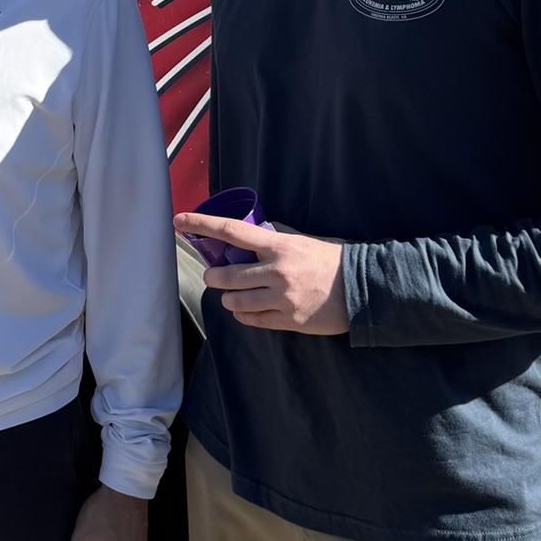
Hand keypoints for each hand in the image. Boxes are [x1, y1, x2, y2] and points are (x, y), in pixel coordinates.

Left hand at [174, 214, 349, 334]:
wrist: (361, 289)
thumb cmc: (329, 262)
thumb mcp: (300, 243)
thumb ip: (271, 244)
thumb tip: (243, 243)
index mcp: (278, 246)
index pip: (231, 231)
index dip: (202, 224)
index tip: (179, 220)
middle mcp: (276, 272)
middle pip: (225, 276)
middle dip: (214, 278)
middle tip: (214, 277)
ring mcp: (281, 298)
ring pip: (235, 302)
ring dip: (230, 299)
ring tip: (237, 295)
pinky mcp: (288, 321)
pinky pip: (251, 320)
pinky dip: (244, 315)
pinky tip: (249, 309)